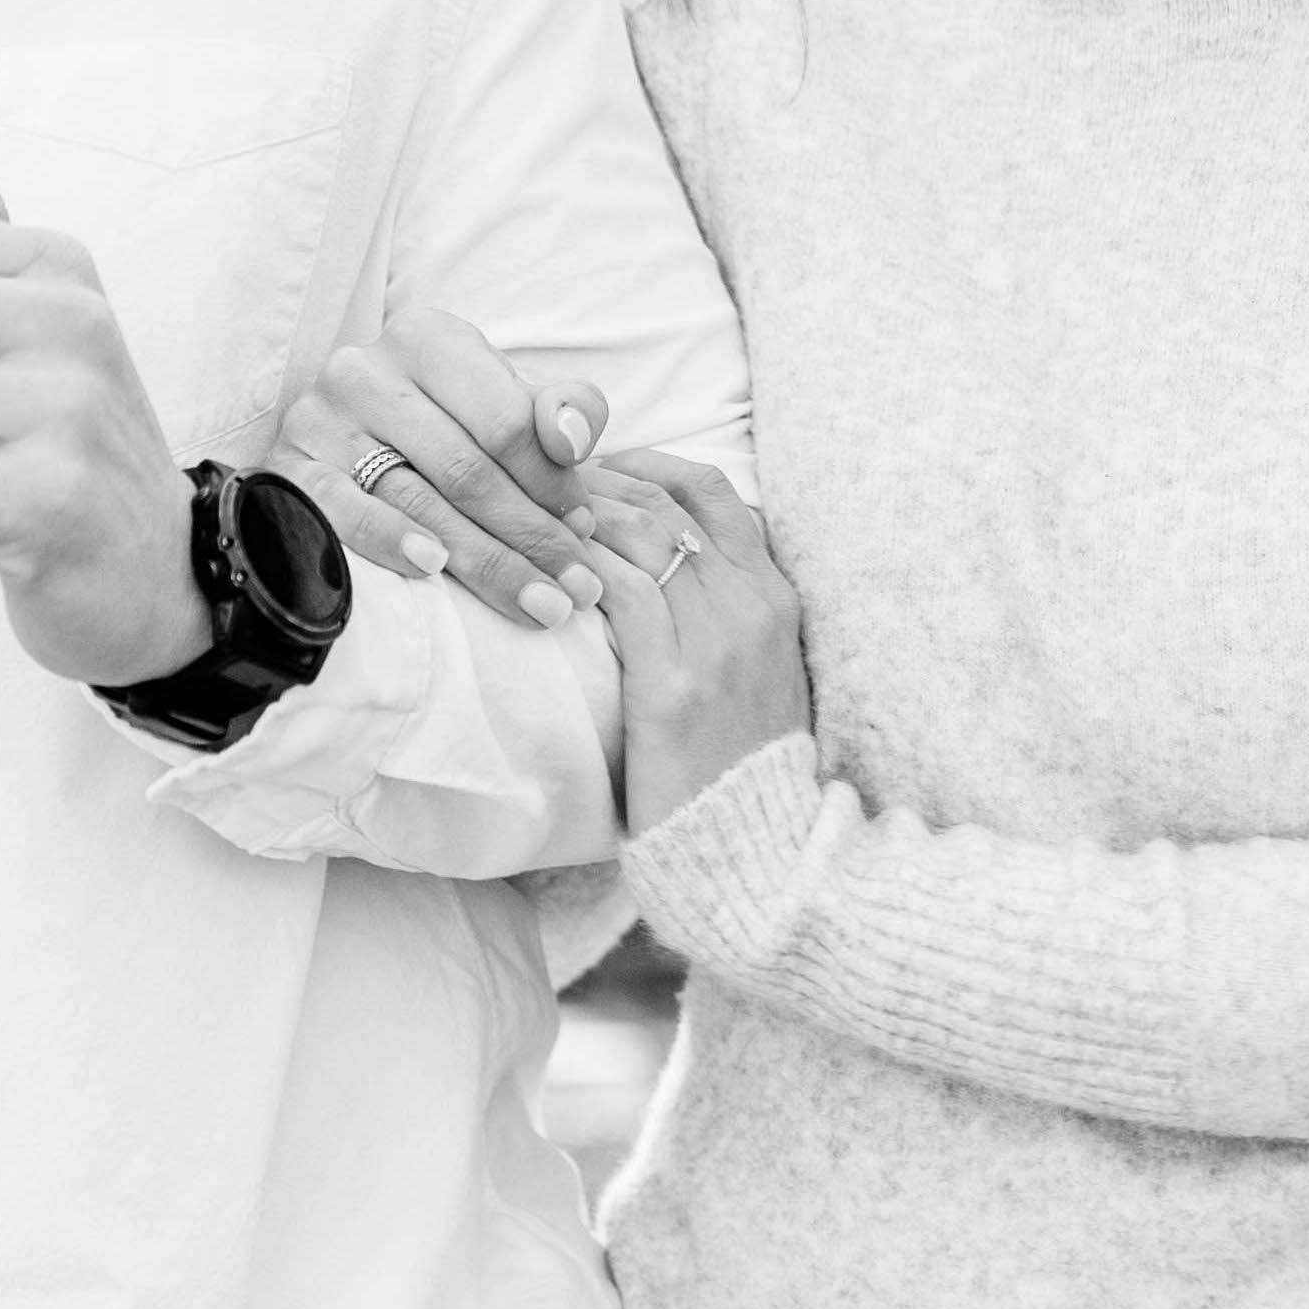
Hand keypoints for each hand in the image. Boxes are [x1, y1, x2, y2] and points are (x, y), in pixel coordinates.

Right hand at [279, 307, 616, 635]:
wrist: (345, 432)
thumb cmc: (449, 418)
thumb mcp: (507, 398)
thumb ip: (562, 409)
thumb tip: (574, 440)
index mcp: (427, 339)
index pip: (507, 421)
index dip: (554, 483)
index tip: (586, 530)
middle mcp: (366, 371)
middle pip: (466, 470)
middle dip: (530, 537)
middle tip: (576, 588)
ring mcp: (319, 420)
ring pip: (417, 500)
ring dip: (485, 562)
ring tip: (539, 603)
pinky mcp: (286, 469)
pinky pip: (341, 512)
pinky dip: (389, 540)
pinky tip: (433, 569)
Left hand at [558, 455, 811, 833]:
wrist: (753, 842)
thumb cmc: (739, 761)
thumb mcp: (760, 670)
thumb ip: (732, 610)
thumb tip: (679, 562)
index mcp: (776, 595)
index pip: (712, 490)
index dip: (650, 465)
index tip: (601, 466)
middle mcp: (754, 603)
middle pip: (669, 499)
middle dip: (602, 477)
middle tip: (543, 478)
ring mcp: (718, 640)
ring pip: (643, 533)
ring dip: (581, 512)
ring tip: (532, 512)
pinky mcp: (675, 683)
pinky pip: (623, 592)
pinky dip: (583, 565)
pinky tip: (547, 564)